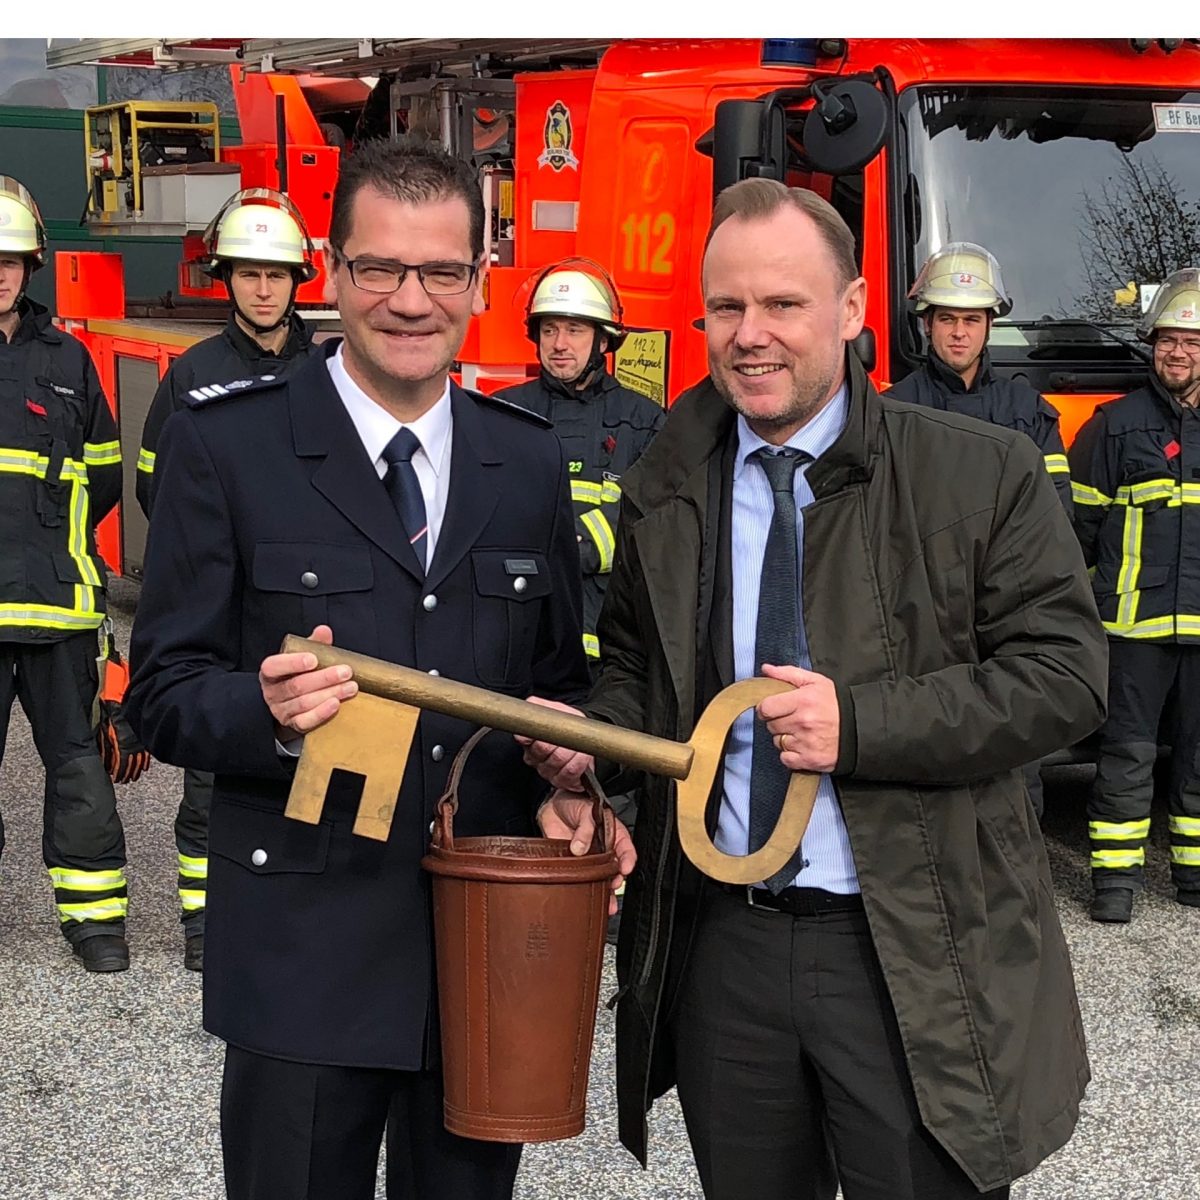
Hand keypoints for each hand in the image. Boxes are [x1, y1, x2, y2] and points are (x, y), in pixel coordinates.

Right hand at [259, 625, 357, 740]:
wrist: (293, 702)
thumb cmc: (299, 675)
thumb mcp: (302, 657)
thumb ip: (313, 644)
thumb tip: (324, 631)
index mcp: (271, 672)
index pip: (274, 666)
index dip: (293, 662)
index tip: (314, 659)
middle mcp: (272, 692)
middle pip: (296, 686)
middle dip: (324, 678)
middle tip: (346, 672)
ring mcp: (281, 710)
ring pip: (304, 703)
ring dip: (330, 694)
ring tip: (351, 687)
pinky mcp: (292, 724)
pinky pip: (305, 721)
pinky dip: (321, 713)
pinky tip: (336, 704)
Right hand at [516, 696, 592, 790]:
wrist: (585, 737)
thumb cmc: (566, 722)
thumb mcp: (552, 708)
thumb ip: (536, 705)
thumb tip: (527, 707)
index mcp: (528, 740)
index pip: (524, 737)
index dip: (538, 733)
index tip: (550, 727)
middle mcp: (534, 758)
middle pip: (542, 749)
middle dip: (559, 739)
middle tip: (569, 734)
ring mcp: (547, 771)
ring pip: (557, 761)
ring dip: (572, 750)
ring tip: (579, 745)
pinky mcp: (561, 782)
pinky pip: (568, 773)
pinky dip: (579, 763)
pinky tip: (583, 757)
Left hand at [538, 789, 635, 915]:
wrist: (551, 807)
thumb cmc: (573, 804)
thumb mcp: (584, 811)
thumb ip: (585, 828)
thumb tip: (579, 848)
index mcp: (611, 833)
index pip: (625, 848)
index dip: (627, 859)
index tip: (624, 868)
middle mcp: (603, 849)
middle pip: (614, 869)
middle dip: (616, 881)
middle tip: (613, 886)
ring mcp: (588, 860)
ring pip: (600, 880)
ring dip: (604, 893)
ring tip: (607, 904)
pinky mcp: (574, 866)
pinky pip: (581, 881)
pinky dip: (584, 892)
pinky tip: (586, 900)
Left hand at [758, 663, 839, 773]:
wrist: (861, 728)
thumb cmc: (837, 704)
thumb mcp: (816, 682)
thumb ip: (788, 674)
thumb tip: (766, 669)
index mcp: (803, 701)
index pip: (766, 708)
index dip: (766, 708)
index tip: (772, 708)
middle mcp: (802, 723)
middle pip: (771, 726)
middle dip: (778, 722)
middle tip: (792, 718)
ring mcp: (806, 743)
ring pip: (778, 742)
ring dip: (785, 738)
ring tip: (801, 731)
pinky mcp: (809, 760)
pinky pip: (785, 758)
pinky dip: (791, 754)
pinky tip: (803, 745)